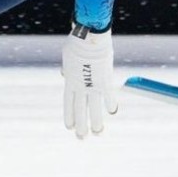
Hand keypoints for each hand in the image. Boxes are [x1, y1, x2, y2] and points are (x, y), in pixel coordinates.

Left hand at [61, 23, 118, 138]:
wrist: (90, 38)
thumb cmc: (77, 43)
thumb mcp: (67, 58)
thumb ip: (67, 69)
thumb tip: (64, 75)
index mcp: (70, 81)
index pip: (68, 104)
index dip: (70, 116)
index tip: (70, 128)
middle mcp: (80, 87)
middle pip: (80, 111)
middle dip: (81, 126)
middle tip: (82, 138)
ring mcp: (93, 86)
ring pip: (95, 109)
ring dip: (96, 123)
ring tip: (98, 134)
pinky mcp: (106, 81)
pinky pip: (109, 97)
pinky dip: (111, 105)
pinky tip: (113, 112)